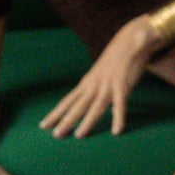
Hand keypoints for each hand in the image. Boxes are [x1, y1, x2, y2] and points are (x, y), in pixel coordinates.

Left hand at [40, 17, 154, 137]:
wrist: (131, 38)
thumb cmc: (115, 57)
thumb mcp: (101, 71)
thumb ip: (95, 84)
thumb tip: (88, 97)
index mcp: (88, 81)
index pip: (68, 100)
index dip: (56, 113)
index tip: (43, 125)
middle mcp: (95, 84)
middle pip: (78, 105)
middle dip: (66, 120)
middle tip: (56, 135)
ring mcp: (109, 84)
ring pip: (96, 106)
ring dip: (88, 121)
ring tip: (79, 135)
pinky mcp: (124, 84)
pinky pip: (121, 104)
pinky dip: (118, 117)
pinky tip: (117, 130)